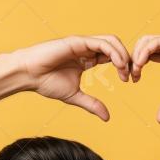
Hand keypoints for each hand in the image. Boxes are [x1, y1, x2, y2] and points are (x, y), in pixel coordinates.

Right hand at [14, 35, 130, 120]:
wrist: (28, 75)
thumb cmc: (46, 82)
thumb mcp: (75, 96)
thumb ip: (92, 104)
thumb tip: (107, 117)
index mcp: (87, 59)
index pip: (112, 56)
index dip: (124, 66)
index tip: (128, 80)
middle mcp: (86, 49)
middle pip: (115, 46)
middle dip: (127, 59)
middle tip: (131, 76)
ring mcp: (82, 44)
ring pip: (111, 41)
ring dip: (122, 54)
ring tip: (125, 70)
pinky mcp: (77, 42)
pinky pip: (101, 43)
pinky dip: (113, 52)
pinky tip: (118, 64)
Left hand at [131, 34, 159, 122]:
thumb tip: (158, 120)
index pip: (145, 57)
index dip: (135, 66)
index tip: (133, 80)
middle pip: (141, 47)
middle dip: (131, 59)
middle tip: (130, 75)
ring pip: (146, 41)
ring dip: (137, 53)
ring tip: (135, 69)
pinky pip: (157, 41)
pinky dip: (146, 50)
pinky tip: (142, 63)